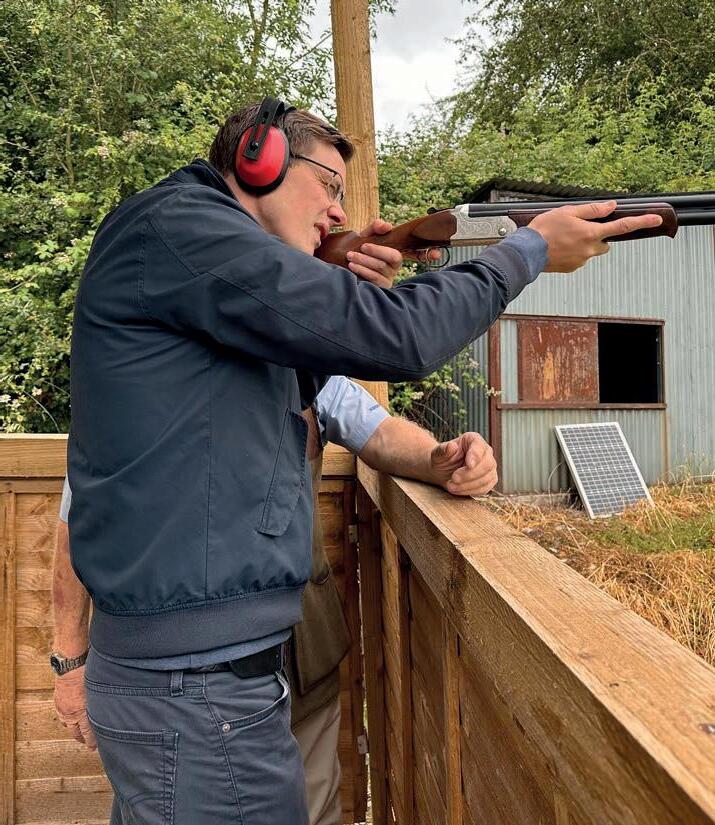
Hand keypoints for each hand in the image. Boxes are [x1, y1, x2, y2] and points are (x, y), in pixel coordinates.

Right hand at [54, 665, 96, 749]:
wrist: (70, 666)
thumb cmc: (87, 674)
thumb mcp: (98, 690)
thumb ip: (102, 702)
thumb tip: (111, 708)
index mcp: (81, 712)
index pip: (87, 732)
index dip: (91, 741)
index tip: (95, 747)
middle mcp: (71, 713)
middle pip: (76, 732)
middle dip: (82, 739)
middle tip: (88, 744)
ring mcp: (63, 709)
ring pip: (68, 726)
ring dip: (74, 731)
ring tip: (79, 734)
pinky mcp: (58, 703)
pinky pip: (62, 717)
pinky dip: (67, 721)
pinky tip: (70, 721)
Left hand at [345, 219, 402, 286]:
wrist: (351, 261)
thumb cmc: (364, 248)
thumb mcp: (369, 236)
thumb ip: (376, 228)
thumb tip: (385, 226)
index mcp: (395, 258)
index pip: (394, 256)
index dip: (379, 251)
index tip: (363, 246)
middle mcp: (393, 271)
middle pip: (382, 266)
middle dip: (366, 259)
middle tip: (350, 254)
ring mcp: (386, 282)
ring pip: (375, 275)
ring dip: (361, 266)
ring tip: (349, 259)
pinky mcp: (378, 289)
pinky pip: (370, 283)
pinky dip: (361, 274)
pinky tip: (352, 268)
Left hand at [429, 432, 496, 495]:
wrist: (442, 472)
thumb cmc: (441, 460)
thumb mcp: (437, 454)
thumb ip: (443, 450)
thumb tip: (452, 446)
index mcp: (472, 439)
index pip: (479, 445)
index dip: (476, 455)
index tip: (469, 465)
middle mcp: (485, 451)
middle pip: (487, 463)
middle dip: (470, 474)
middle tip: (454, 478)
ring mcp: (489, 466)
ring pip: (488, 477)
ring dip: (469, 485)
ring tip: (451, 486)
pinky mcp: (489, 480)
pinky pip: (486, 487)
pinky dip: (471, 491)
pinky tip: (458, 490)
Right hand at [529, 201, 662, 272]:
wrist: (526, 252)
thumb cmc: (544, 230)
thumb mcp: (568, 212)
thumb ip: (592, 210)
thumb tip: (610, 207)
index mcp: (591, 233)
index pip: (622, 227)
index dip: (641, 222)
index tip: (656, 219)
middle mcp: (590, 249)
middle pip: (605, 242)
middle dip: (598, 236)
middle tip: (578, 229)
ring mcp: (581, 261)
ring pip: (591, 251)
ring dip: (584, 244)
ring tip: (563, 239)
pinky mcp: (572, 268)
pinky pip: (579, 258)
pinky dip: (573, 253)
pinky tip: (559, 248)